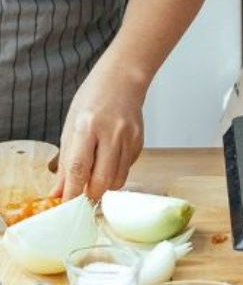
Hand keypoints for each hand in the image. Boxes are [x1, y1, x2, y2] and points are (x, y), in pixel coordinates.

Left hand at [51, 59, 145, 200]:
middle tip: (82, 195)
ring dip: (105, 185)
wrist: (123, 79)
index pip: (80, 168)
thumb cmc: (93, 99)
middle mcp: (112, 133)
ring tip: (96, 174)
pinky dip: (116, 171)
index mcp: (88, 127)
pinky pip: (128, 168)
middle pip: (103, 180)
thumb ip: (67, 161)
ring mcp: (130, 138)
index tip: (67, 205)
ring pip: (118, 179)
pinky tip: (110, 158)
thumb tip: (60, 191)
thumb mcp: (71, 126)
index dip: (73, 192)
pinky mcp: (141, 142)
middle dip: (91, 194)